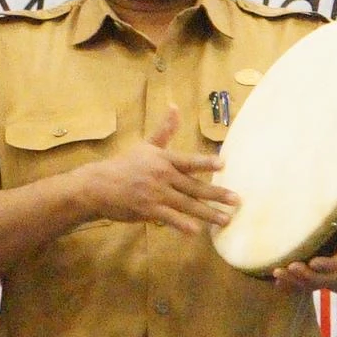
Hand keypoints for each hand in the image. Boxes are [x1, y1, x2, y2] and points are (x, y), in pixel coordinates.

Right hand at [88, 107, 241, 234]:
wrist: (98, 186)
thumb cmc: (124, 165)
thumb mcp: (146, 145)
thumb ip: (165, 130)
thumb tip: (175, 105)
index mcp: (163, 159)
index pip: (188, 161)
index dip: (205, 163)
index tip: (223, 164)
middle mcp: (162, 176)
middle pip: (194, 186)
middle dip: (217, 194)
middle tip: (238, 200)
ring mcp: (155, 194)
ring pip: (187, 205)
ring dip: (208, 213)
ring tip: (226, 220)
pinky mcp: (147, 210)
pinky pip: (169, 218)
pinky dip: (182, 225)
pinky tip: (195, 231)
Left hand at [272, 211, 336, 294]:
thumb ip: (336, 203)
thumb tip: (325, 176)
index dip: (328, 264)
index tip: (314, 262)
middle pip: (325, 278)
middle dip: (307, 275)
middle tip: (292, 266)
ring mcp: (326, 274)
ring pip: (312, 284)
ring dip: (295, 281)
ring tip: (278, 272)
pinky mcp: (313, 277)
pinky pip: (302, 286)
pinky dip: (289, 286)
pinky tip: (276, 281)